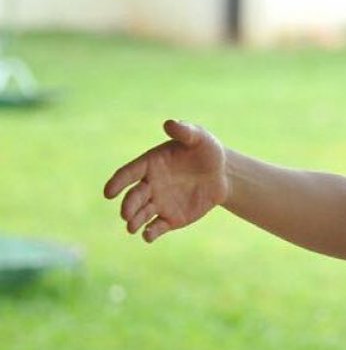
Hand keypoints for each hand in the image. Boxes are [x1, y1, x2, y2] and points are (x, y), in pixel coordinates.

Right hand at [103, 119, 229, 242]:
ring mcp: (158, 203)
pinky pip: (157, 227)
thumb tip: (169, 123)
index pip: (129, 173)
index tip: (109, 192)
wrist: (223, 173)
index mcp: (150, 164)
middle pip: (133, 197)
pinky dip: (151, 233)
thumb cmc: (207, 151)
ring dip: (134, 221)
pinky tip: (148, 236)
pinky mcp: (170, 218)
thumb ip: (184, 131)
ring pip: (141, 214)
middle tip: (126, 214)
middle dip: (128, 206)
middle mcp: (150, 185)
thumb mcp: (199, 138)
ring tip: (132, 227)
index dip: (117, 182)